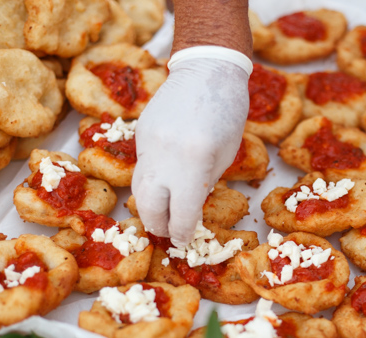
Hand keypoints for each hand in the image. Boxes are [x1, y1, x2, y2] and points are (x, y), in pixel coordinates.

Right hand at [131, 48, 249, 244]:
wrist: (206, 68)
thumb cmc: (227, 113)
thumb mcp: (224, 156)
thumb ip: (203, 184)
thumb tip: (187, 209)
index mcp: (194, 164)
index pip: (182, 215)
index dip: (183, 233)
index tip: (186, 240)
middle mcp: (165, 157)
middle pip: (149, 209)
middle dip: (159, 226)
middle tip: (169, 232)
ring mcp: (147, 145)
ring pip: (138, 189)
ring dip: (150, 207)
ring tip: (163, 214)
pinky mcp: (140, 134)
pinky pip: (141, 166)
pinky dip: (152, 179)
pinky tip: (164, 180)